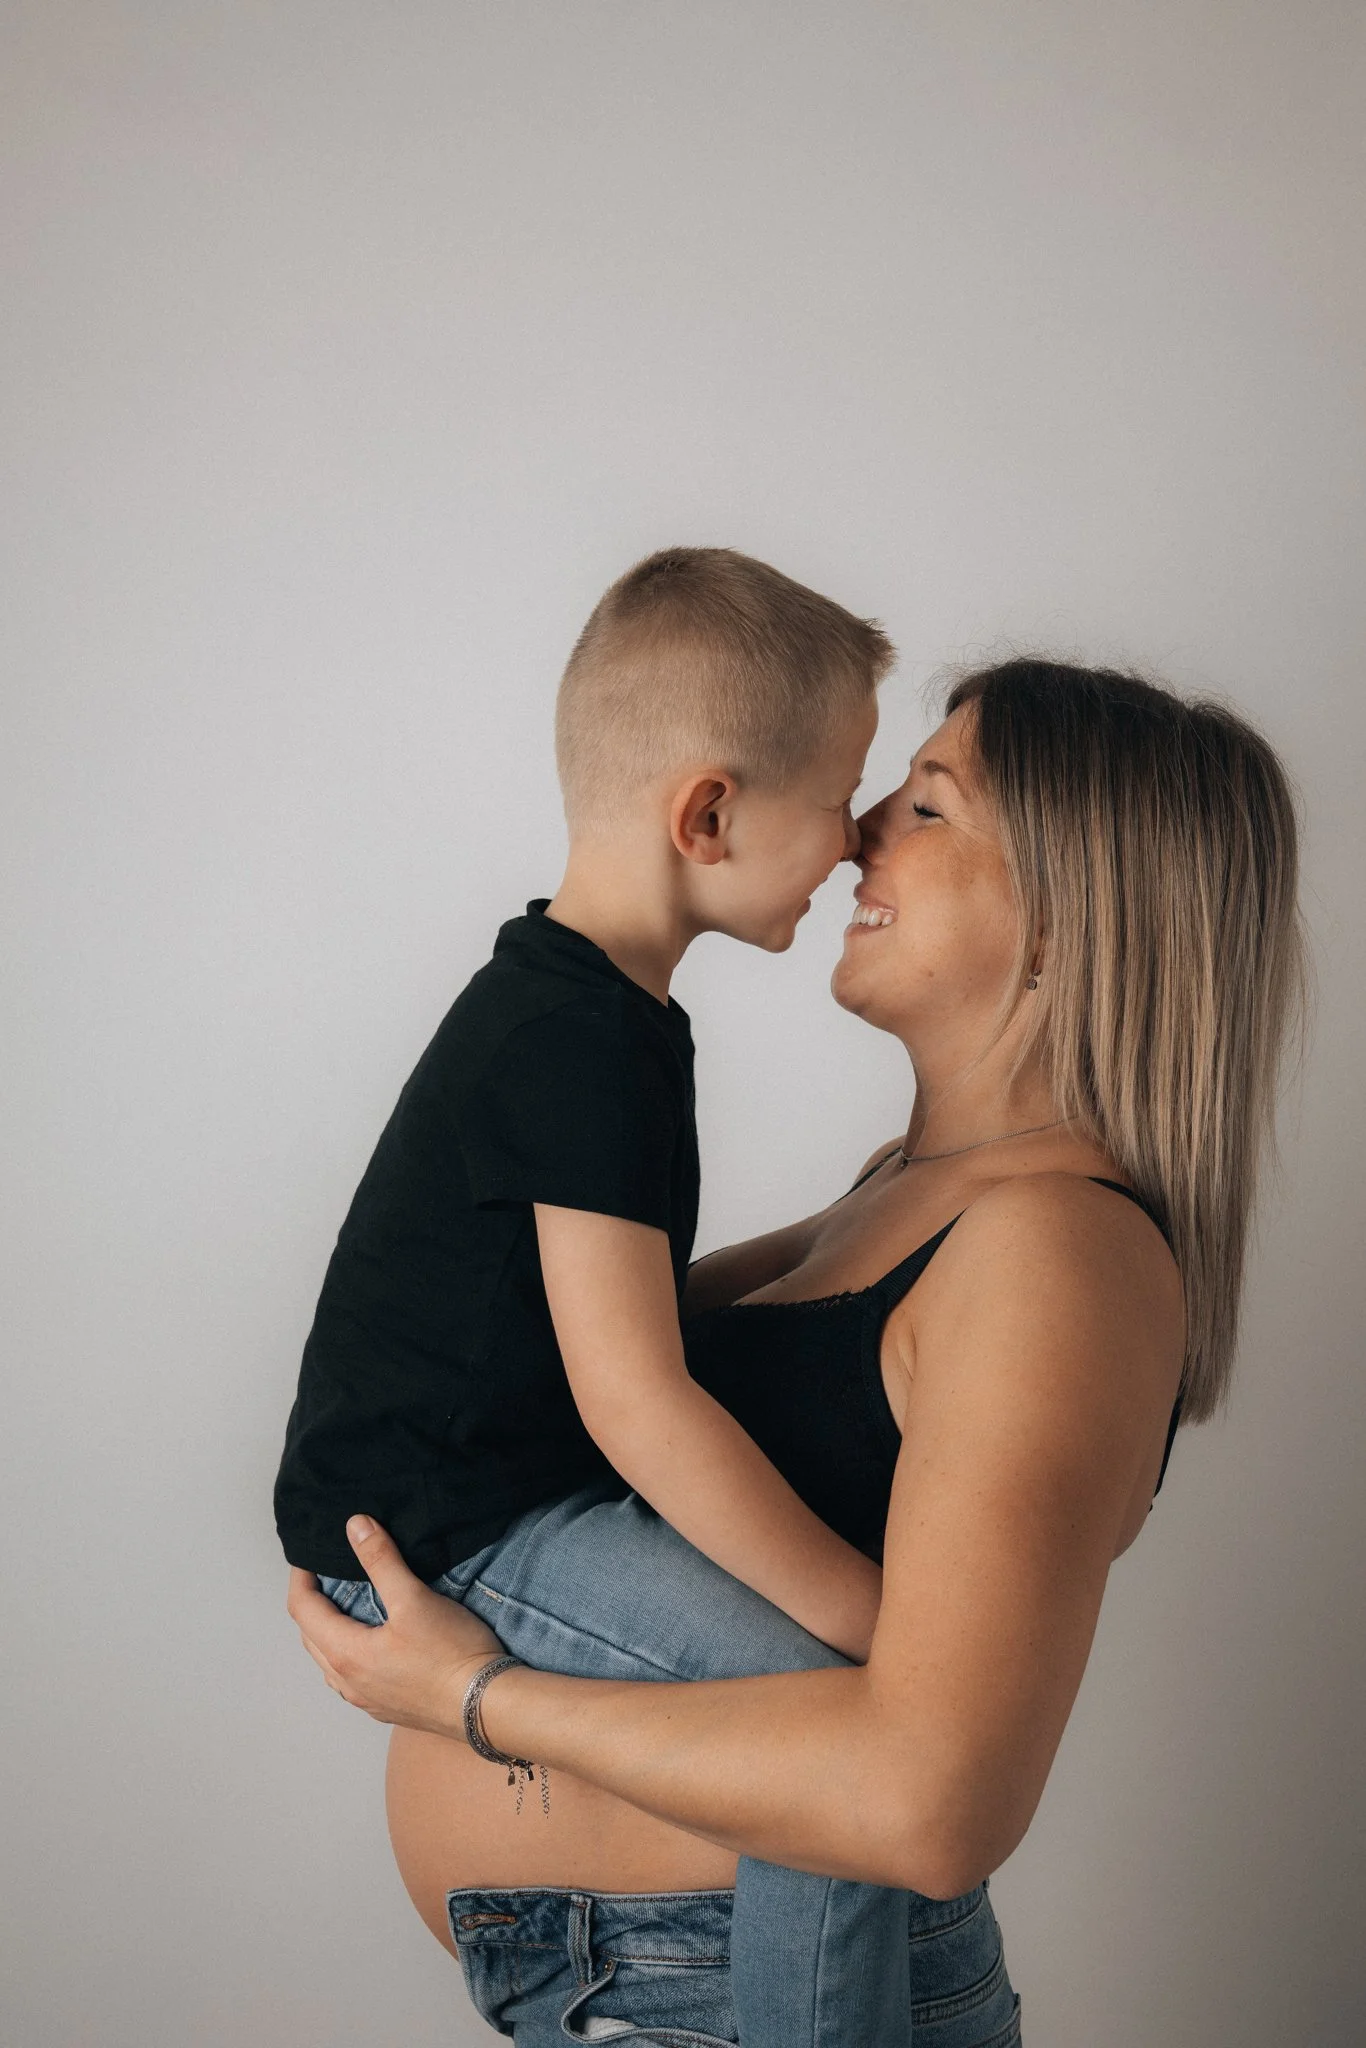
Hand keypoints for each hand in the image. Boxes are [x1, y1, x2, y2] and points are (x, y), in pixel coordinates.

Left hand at [287, 1516, 503, 1737]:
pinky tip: (373, 1642)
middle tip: (326, 1574)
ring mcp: (366, 1700)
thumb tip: (355, 1526)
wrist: (486, 1707)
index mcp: (346, 1654)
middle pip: (311, 1637)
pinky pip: (352, 1677)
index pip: (303, 1610)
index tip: (308, 1555)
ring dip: (329, 1631)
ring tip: (347, 1604)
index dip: (300, 1578)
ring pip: (330, 1661)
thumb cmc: (450, 1653)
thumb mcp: (414, 1599)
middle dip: (312, 1603)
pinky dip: (349, 1652)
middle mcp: (348, 1682)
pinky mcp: (387, 1708)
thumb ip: (381, 1561)